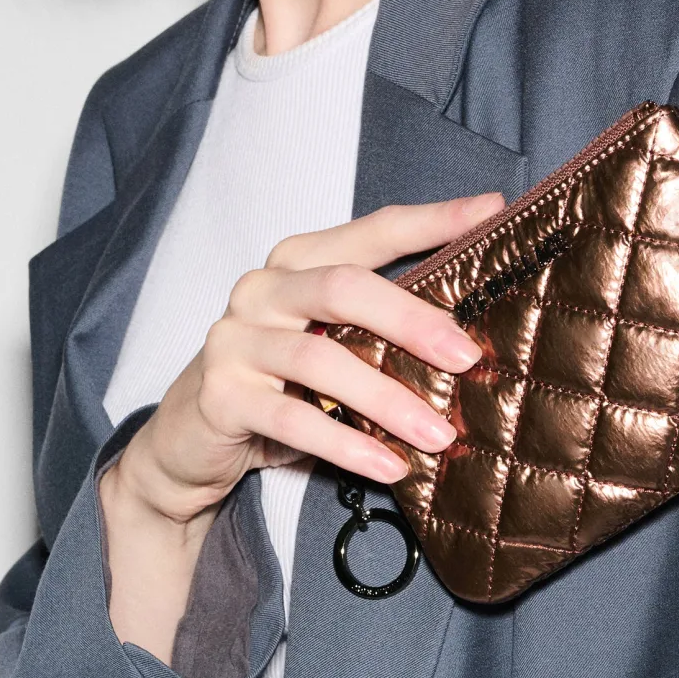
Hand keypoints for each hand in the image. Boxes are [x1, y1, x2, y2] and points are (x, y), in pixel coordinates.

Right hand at [108, 193, 501, 524]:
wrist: (187, 441)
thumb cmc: (276, 387)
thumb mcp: (328, 347)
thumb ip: (378, 331)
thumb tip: (471, 342)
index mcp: (297, 265)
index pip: (370, 232)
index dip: (431, 220)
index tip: (491, 210)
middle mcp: (262, 291)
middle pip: (344, 287)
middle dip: (412, 321)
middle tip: (467, 357)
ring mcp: (235, 341)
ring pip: (320, 359)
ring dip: (387, 400)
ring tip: (438, 434)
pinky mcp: (221, 395)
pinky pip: (292, 420)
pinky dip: (347, 445)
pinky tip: (390, 467)